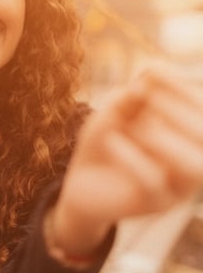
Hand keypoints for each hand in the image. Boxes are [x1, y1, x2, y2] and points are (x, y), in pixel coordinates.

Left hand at [51, 63, 202, 257]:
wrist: (81, 182)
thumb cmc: (108, 139)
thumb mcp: (117, 110)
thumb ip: (134, 94)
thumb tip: (152, 70)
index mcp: (191, 133)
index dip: (182, 87)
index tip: (152, 69)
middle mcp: (194, 160)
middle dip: (177, 110)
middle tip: (143, 96)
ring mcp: (177, 186)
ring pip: (196, 168)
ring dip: (168, 140)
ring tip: (139, 125)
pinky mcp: (152, 204)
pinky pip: (154, 184)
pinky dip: (133, 158)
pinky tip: (111, 139)